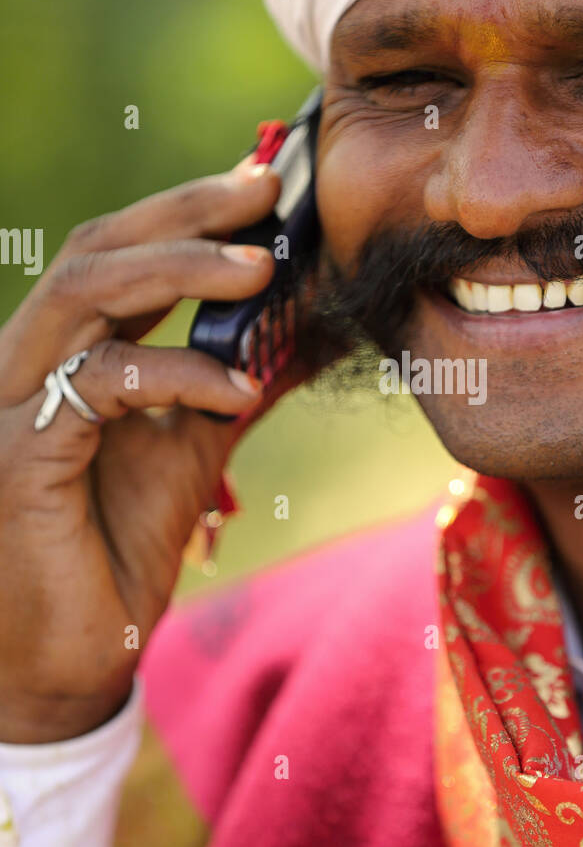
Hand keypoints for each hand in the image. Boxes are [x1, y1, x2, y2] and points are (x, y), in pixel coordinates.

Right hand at [0, 157, 309, 741]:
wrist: (72, 658)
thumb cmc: (117, 551)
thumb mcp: (184, 452)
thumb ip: (218, 387)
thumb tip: (290, 333)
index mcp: (63, 355)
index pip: (114, 255)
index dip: (182, 213)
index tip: (261, 188)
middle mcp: (26, 364)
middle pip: (94, 249)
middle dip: (182, 211)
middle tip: (263, 190)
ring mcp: (13, 404)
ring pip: (84, 292)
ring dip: (179, 267)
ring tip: (262, 266)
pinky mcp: (23, 455)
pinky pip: (102, 383)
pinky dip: (179, 373)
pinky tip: (240, 392)